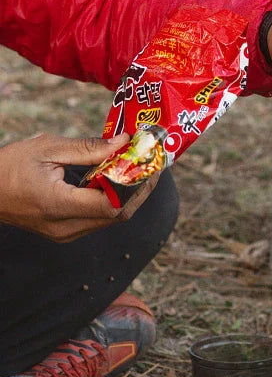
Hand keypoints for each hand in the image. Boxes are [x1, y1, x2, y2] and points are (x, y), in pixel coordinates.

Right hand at [0, 133, 159, 241]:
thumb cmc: (7, 167)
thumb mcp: (47, 148)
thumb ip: (89, 148)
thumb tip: (124, 143)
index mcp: (58, 205)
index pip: (113, 205)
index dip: (138, 186)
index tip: (151, 165)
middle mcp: (65, 227)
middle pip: (117, 214)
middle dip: (140, 190)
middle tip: (152, 165)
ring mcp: (65, 234)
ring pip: (110, 219)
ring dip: (128, 195)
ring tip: (138, 170)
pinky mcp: (65, 233)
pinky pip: (98, 219)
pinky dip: (112, 201)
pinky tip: (117, 181)